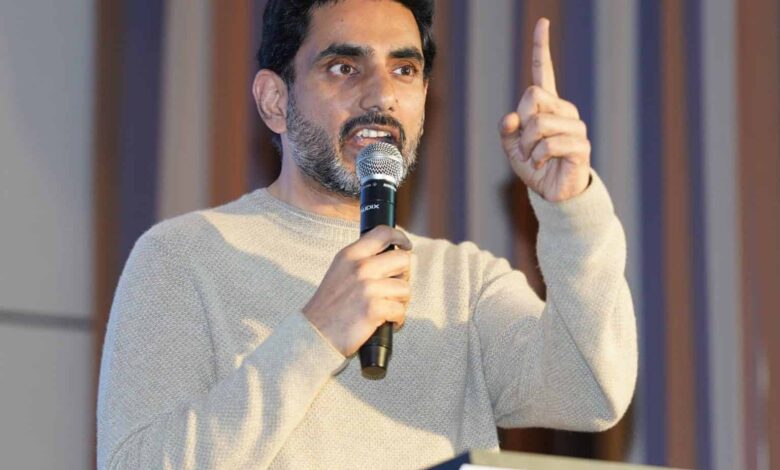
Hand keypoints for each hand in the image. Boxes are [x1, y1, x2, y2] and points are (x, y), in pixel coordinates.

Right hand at [302, 226, 411, 356]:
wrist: (314, 334)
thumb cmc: (328, 307)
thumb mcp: (339, 271)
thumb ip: (361, 261)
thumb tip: (390, 256)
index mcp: (350, 255)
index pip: (382, 233)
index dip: (399, 237)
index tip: (406, 245)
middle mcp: (360, 267)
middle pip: (402, 260)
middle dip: (403, 275)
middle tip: (394, 287)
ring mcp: (368, 288)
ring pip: (405, 288)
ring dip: (400, 301)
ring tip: (386, 308)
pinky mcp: (374, 309)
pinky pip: (400, 310)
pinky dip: (397, 319)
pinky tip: (385, 322)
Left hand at [499, 18, 590, 201]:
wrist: (553, 194)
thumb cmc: (535, 167)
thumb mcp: (512, 148)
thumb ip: (507, 130)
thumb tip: (511, 117)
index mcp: (547, 106)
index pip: (543, 72)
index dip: (541, 48)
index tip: (542, 23)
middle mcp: (564, 111)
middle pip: (532, 96)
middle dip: (521, 123)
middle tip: (525, 145)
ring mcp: (575, 127)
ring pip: (539, 122)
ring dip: (528, 146)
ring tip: (534, 158)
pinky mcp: (581, 145)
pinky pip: (549, 144)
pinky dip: (537, 157)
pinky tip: (542, 165)